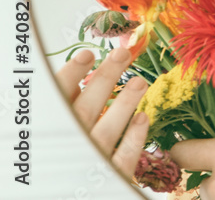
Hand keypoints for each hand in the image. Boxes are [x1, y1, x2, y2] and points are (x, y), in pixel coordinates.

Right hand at [55, 47, 149, 176]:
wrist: (62, 196)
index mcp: (46, 133)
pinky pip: (124, 159)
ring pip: (107, 132)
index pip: (56, 101)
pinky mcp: (109, 180)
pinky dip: (134, 138)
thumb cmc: (54, 158)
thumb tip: (78, 82)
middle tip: (122, 54)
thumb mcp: (48, 133)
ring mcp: (89, 164)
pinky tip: (143, 117)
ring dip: (125, 104)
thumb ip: (61, 111)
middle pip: (85, 110)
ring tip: (140, 81)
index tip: (88, 54)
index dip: (70, 75)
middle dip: (105, 80)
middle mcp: (67, 148)